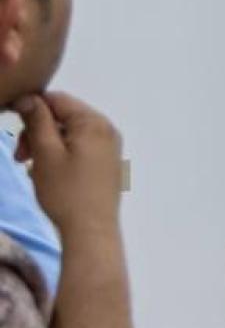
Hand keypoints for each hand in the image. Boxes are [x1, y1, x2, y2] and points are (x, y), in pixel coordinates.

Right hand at [10, 93, 122, 235]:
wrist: (90, 230)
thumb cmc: (66, 191)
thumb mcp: (45, 153)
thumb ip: (37, 121)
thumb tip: (29, 97)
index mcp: (94, 122)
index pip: (58, 100)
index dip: (31, 108)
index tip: (11, 126)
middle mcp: (106, 129)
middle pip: (63, 117)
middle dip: (37, 132)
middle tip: (20, 157)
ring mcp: (109, 147)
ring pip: (68, 135)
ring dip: (44, 146)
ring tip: (31, 169)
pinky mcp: (105, 163)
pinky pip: (77, 149)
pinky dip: (58, 156)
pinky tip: (45, 175)